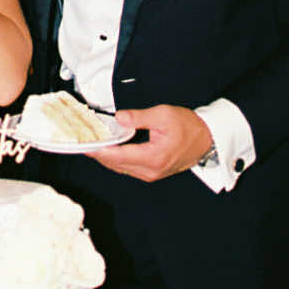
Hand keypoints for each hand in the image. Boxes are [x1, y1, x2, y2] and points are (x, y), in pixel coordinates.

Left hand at [88, 105, 212, 181]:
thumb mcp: (163, 115)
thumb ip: (139, 117)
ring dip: (105, 158)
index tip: (85, 145)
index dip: (99, 151)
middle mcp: (151, 170)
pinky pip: (128, 168)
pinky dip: (116, 160)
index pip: (118, 156)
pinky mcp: (152, 173)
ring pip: (120, 168)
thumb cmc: (188, 126)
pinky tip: (108, 150)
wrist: (206, 139)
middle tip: (82, 143)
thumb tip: (119, 118)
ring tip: (91, 145)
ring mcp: (151, 174)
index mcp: (153, 157)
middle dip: (98, 154)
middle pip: (116, 164)